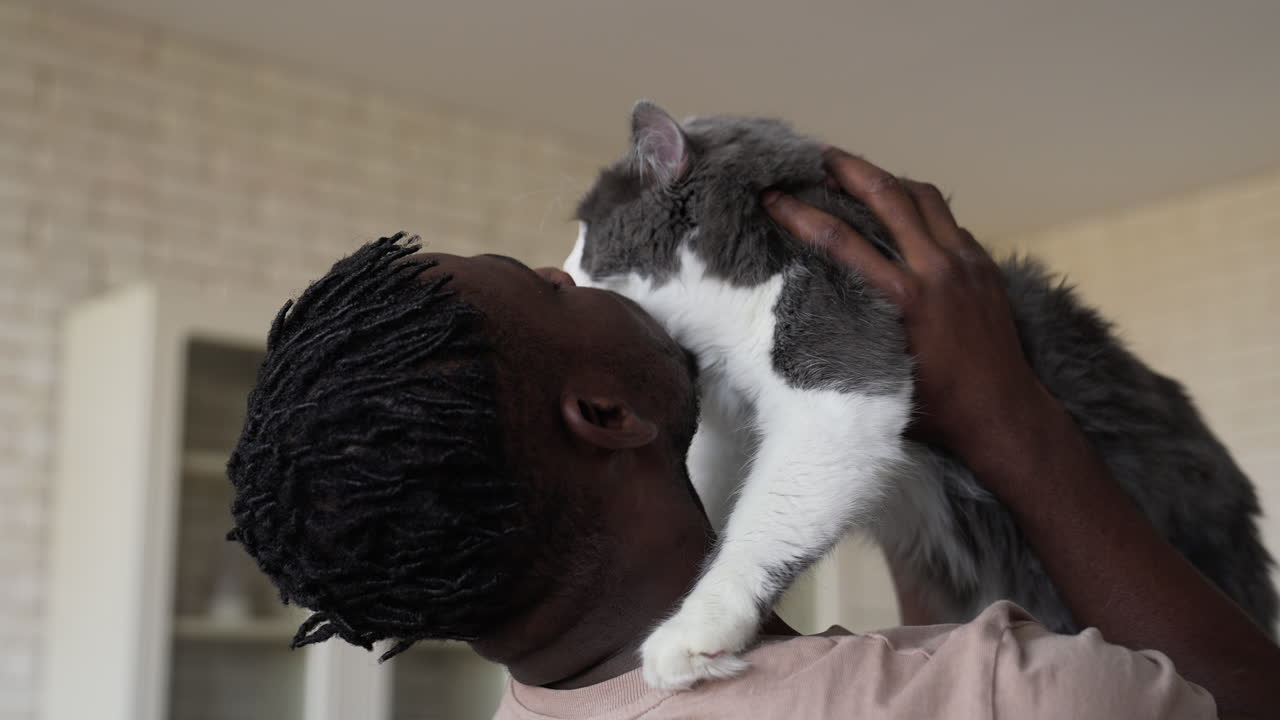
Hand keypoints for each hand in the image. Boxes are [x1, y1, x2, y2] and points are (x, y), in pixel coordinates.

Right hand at [763, 148, 1047, 457]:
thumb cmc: (936, 408)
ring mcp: (967, 263)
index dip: (801, 214)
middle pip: (887, 194)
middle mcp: (937, 270)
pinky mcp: (985, 266)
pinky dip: (919, 206)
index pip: (841, 240)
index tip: (773, 198)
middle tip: (818, 155)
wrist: (1003, 414)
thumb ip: (853, 328)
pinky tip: (902, 213)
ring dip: (888, 178)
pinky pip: (947, 219)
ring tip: (860, 173)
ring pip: (923, 196)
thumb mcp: (882, 368)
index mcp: (905, 299)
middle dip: (848, 169)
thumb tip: (815, 299)